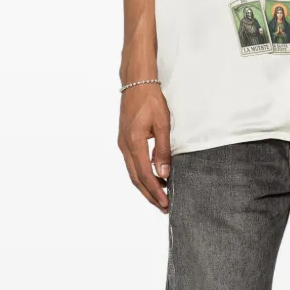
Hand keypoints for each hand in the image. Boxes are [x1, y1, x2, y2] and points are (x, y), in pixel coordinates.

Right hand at [118, 84, 170, 210]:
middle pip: (136, 178)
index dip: (155, 191)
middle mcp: (124, 146)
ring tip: (161, 197)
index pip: (144, 175)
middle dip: (150, 195)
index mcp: (133, 142)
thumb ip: (163, 149)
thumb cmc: (151, 99)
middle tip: (164, 207)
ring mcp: (123, 143)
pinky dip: (143, 175)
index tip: (166, 203)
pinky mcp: (125, 140)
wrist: (136, 82)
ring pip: (133, 172)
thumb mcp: (163, 124)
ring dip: (146, 186)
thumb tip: (163, 173)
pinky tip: (154, 178)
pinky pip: (133, 163)